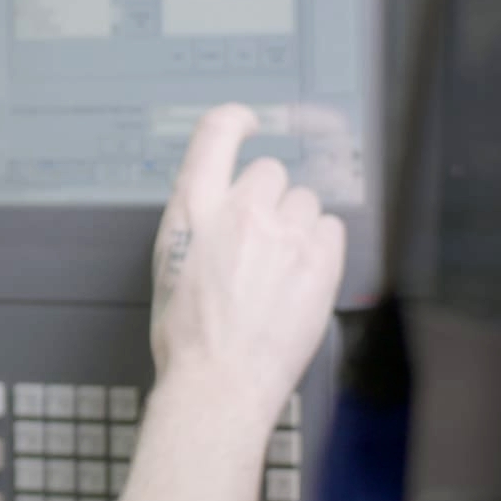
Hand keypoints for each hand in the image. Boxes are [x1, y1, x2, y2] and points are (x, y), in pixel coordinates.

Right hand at [150, 104, 345, 420]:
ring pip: (304, 201)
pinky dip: (320, 246)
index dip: (235, 120)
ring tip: (280, 265)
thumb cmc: (188, 336)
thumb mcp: (170, 265)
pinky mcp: (319, 262)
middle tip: (261, 236)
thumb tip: (220, 211)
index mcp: (193, 211)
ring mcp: (283, 236)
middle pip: (271, 171)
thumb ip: (197, 226)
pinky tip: (301, 274)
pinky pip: (331, 229)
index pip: (215, 135)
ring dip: (296, 225)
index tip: (246, 122)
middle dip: (269, 197)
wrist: (218, 380)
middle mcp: (240, 213)